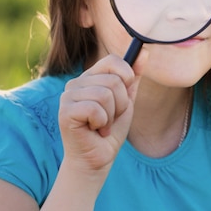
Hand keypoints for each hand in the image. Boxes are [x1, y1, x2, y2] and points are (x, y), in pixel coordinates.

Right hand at [58, 54, 141, 176]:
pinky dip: (101, 123)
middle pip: (113, 81)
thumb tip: (145, 52)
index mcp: (91, 77)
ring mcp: (68, 96)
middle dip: (120, 104)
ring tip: (102, 125)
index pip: (113, 61)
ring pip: (105, 95)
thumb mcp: (127, 101)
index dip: (126, 78)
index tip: (124, 96)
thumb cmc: (111, 130)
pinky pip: (94, 109)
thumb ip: (133, 77)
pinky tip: (94, 130)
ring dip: (111, 116)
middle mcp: (77, 82)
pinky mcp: (65, 111)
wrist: (98, 158)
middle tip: (110, 118)